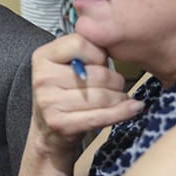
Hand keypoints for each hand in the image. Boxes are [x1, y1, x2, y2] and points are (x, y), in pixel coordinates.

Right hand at [31, 34, 143, 158]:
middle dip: (115, 80)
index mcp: (43, 57)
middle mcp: (42, 78)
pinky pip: (101, 115)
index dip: (98, 53)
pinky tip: (133, 107)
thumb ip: (84, 52)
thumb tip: (116, 46)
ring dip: (119, 97)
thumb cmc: (63, 94)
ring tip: (118, 97)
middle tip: (115, 85)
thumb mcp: (65, 66)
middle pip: (97, 73)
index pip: (80, 43)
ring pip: (102, 96)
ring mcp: (49, 102)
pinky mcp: (61, 124)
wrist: (47, 132)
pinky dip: (123, 112)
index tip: (100, 62)